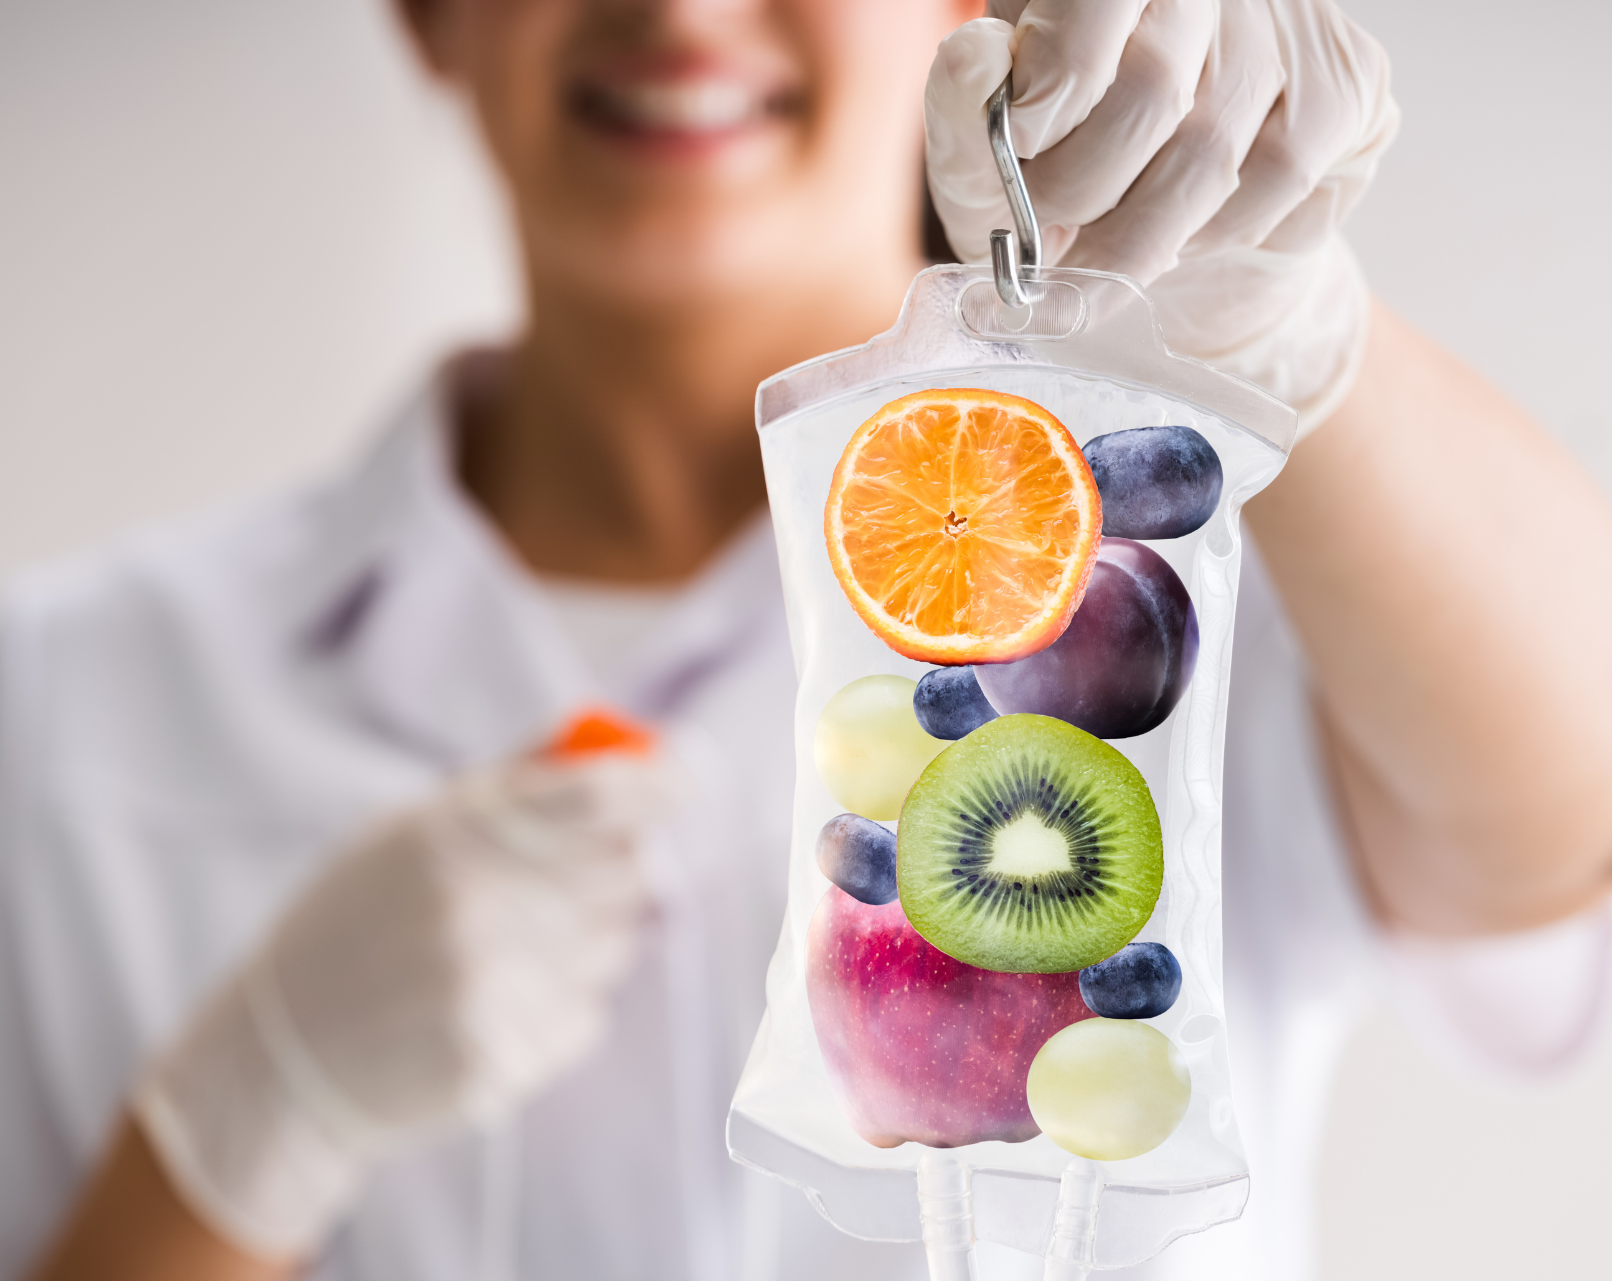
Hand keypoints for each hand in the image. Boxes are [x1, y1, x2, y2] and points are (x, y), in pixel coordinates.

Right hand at [132, 751, 665, 1259]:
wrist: (280, 1056)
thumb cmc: (353, 924)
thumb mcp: (409, 830)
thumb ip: (516, 786)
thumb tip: (623, 746)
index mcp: (450, 835)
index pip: (598, 797)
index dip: (655, 785)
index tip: (678, 783)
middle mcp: (475, 908)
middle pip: (624, 871)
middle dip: (620, 866)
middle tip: (577, 875)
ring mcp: (487, 990)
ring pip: (614, 947)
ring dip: (591, 939)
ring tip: (515, 946)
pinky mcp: (498, 1060)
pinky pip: (587, 1015)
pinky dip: (563, 1005)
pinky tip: (499, 1002)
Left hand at [925, 0, 1398, 432]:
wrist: (1176, 237)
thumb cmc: (1068, 176)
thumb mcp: (987, 150)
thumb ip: (966, 113)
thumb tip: (976, 64)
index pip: (1084, 30)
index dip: (1040, 107)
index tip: (1014, 155)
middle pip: (1150, 96)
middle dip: (1078, 195)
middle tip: (1044, 237)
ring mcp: (1295, 24)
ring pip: (1210, 154)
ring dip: (1137, 239)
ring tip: (1098, 255)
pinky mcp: (1350, 88)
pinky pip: (1276, 184)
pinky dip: (1212, 237)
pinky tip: (1183, 235)